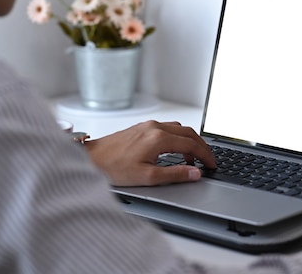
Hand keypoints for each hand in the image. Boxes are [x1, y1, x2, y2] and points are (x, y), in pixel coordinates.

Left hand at [85, 120, 215, 185]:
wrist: (90, 158)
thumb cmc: (113, 168)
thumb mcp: (147, 177)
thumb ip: (175, 174)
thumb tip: (195, 173)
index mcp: (159, 138)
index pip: (192, 145)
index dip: (205, 156)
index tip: (212, 165)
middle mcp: (155, 127)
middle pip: (189, 133)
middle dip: (202, 147)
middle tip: (208, 160)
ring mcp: (148, 125)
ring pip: (179, 129)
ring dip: (190, 141)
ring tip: (193, 157)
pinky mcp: (142, 127)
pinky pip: (168, 128)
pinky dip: (179, 137)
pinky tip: (176, 149)